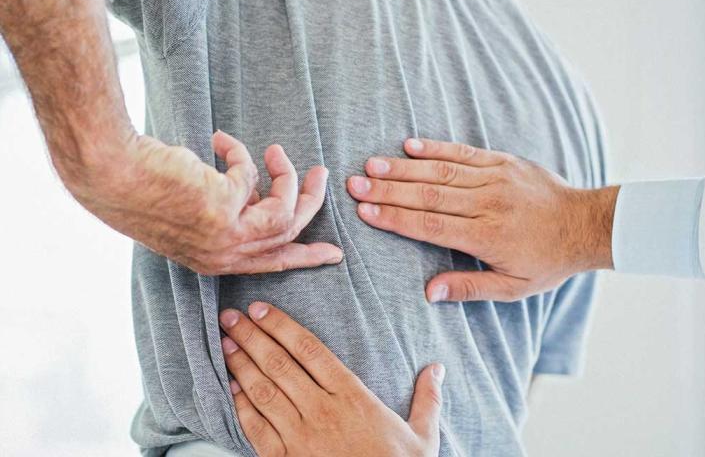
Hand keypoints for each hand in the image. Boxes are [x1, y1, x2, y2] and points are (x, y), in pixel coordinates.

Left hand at [71, 131, 341, 275]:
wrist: (113, 175)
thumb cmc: (146, 189)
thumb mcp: (198, 211)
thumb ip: (232, 209)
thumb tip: (258, 190)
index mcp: (216, 261)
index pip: (273, 264)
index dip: (307, 257)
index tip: (333, 253)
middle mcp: (225, 255)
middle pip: (290, 234)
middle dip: (312, 202)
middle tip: (321, 174)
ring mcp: (226, 236)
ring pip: (285, 211)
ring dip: (288, 176)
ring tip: (277, 150)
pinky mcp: (226, 209)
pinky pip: (252, 175)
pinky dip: (240, 153)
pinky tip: (218, 141)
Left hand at [219, 304, 443, 456]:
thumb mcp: (423, 436)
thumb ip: (428, 399)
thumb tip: (437, 369)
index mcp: (352, 397)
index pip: (309, 350)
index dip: (282, 326)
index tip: (262, 309)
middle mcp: (321, 411)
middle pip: (279, 365)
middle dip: (252, 337)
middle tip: (231, 316)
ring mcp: (300, 438)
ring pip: (263, 392)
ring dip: (241, 364)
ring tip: (225, 342)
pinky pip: (257, 429)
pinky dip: (241, 406)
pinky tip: (231, 388)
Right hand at [347, 139, 618, 301]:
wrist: (586, 224)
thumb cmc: (548, 260)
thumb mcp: (513, 287)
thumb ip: (469, 288)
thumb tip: (428, 292)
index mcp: (486, 236)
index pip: (430, 226)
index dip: (395, 218)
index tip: (365, 212)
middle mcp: (487, 203)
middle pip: (428, 195)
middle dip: (387, 190)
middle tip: (354, 185)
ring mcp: (494, 178)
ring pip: (441, 170)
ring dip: (403, 168)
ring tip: (371, 165)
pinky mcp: (502, 161)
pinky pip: (464, 152)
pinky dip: (435, 147)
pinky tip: (409, 145)